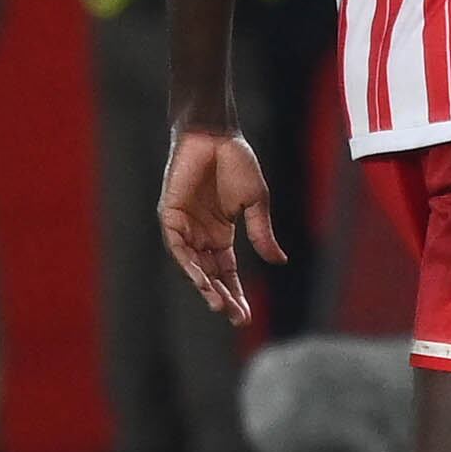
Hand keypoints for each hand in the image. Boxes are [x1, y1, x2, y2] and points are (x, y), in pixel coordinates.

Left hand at [160, 126, 285, 321]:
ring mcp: (184, 227)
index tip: (244, 317)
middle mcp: (201, 235)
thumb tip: (279, 261)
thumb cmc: (236, 161)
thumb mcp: (255, 202)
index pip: (227, 273)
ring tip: (218, 304)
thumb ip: (261, 233)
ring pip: (192, 266)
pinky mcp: (170, 215)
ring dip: (204, 286)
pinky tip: (201, 279)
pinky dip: (188, 263)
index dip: (235, 294)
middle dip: (221, 297)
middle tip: (234, 316)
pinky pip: (177, 246)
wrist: (216, 134)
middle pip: (210, 275)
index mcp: (221, 234)